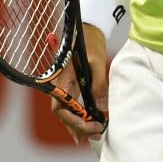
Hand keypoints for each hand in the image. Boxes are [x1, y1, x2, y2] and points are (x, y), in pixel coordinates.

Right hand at [50, 24, 108, 144]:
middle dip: (78, 127)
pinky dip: (80, 116)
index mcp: (62, 79)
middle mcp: (61, 85)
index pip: (61, 107)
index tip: (91, 125)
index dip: (74, 121)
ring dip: (79, 124)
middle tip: (97, 132)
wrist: (89, 28)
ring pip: (68, 111)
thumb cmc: (90, 41)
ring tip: (94, 133)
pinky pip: (73, 104)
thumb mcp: (96, 62)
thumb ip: (98, 85)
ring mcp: (66, 85)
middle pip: (64, 113)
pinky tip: (87, 125)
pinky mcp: (73, 84)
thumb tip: (101, 108)